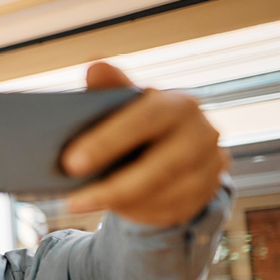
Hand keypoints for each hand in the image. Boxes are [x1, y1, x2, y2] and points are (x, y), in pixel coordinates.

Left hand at [62, 62, 228, 226]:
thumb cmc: (140, 121)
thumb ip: (110, 88)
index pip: (146, 120)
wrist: (176, 145)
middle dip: (113, 187)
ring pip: (164, 194)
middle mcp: (202, 133)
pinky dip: (137, 213)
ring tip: (82, 205)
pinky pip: (170, 210)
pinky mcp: (207, 192)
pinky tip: (111, 210)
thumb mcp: (125, 104)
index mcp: (179, 104)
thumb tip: (95, 67)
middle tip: (72, 201)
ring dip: (120, 204)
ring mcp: (210, 165)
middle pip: (160, 167)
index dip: (108, 141)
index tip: (70, 162)